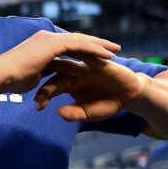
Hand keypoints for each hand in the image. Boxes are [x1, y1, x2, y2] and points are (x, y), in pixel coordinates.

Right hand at [0, 30, 119, 95]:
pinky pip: (80, 46)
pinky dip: (95, 50)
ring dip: (100, 45)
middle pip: (77, 39)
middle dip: (96, 44)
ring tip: (116, 50)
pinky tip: (108, 56)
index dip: (83, 49)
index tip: (97, 55)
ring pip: (81, 40)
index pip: (67, 45)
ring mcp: (50, 38)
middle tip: (113, 48)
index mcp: (41, 44)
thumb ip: (42, 74)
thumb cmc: (11, 80)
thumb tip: (47, 80)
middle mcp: (47, 37)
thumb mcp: (32, 76)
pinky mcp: (54, 44)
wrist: (1, 75)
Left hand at [34, 57, 150, 122]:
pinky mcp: (99, 60)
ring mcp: (85, 64)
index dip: (44, 94)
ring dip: (59, 63)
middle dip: (47, 79)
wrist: (129, 95)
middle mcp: (73, 71)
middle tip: (39, 91)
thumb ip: (74, 113)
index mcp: (67, 83)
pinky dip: (82, 54)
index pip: (51, 85)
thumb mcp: (88, 113)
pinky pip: (89, 55)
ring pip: (70, 60)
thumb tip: (58, 112)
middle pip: (56, 71)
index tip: (38, 106)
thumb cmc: (107, 104)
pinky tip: (74, 56)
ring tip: (47, 69)